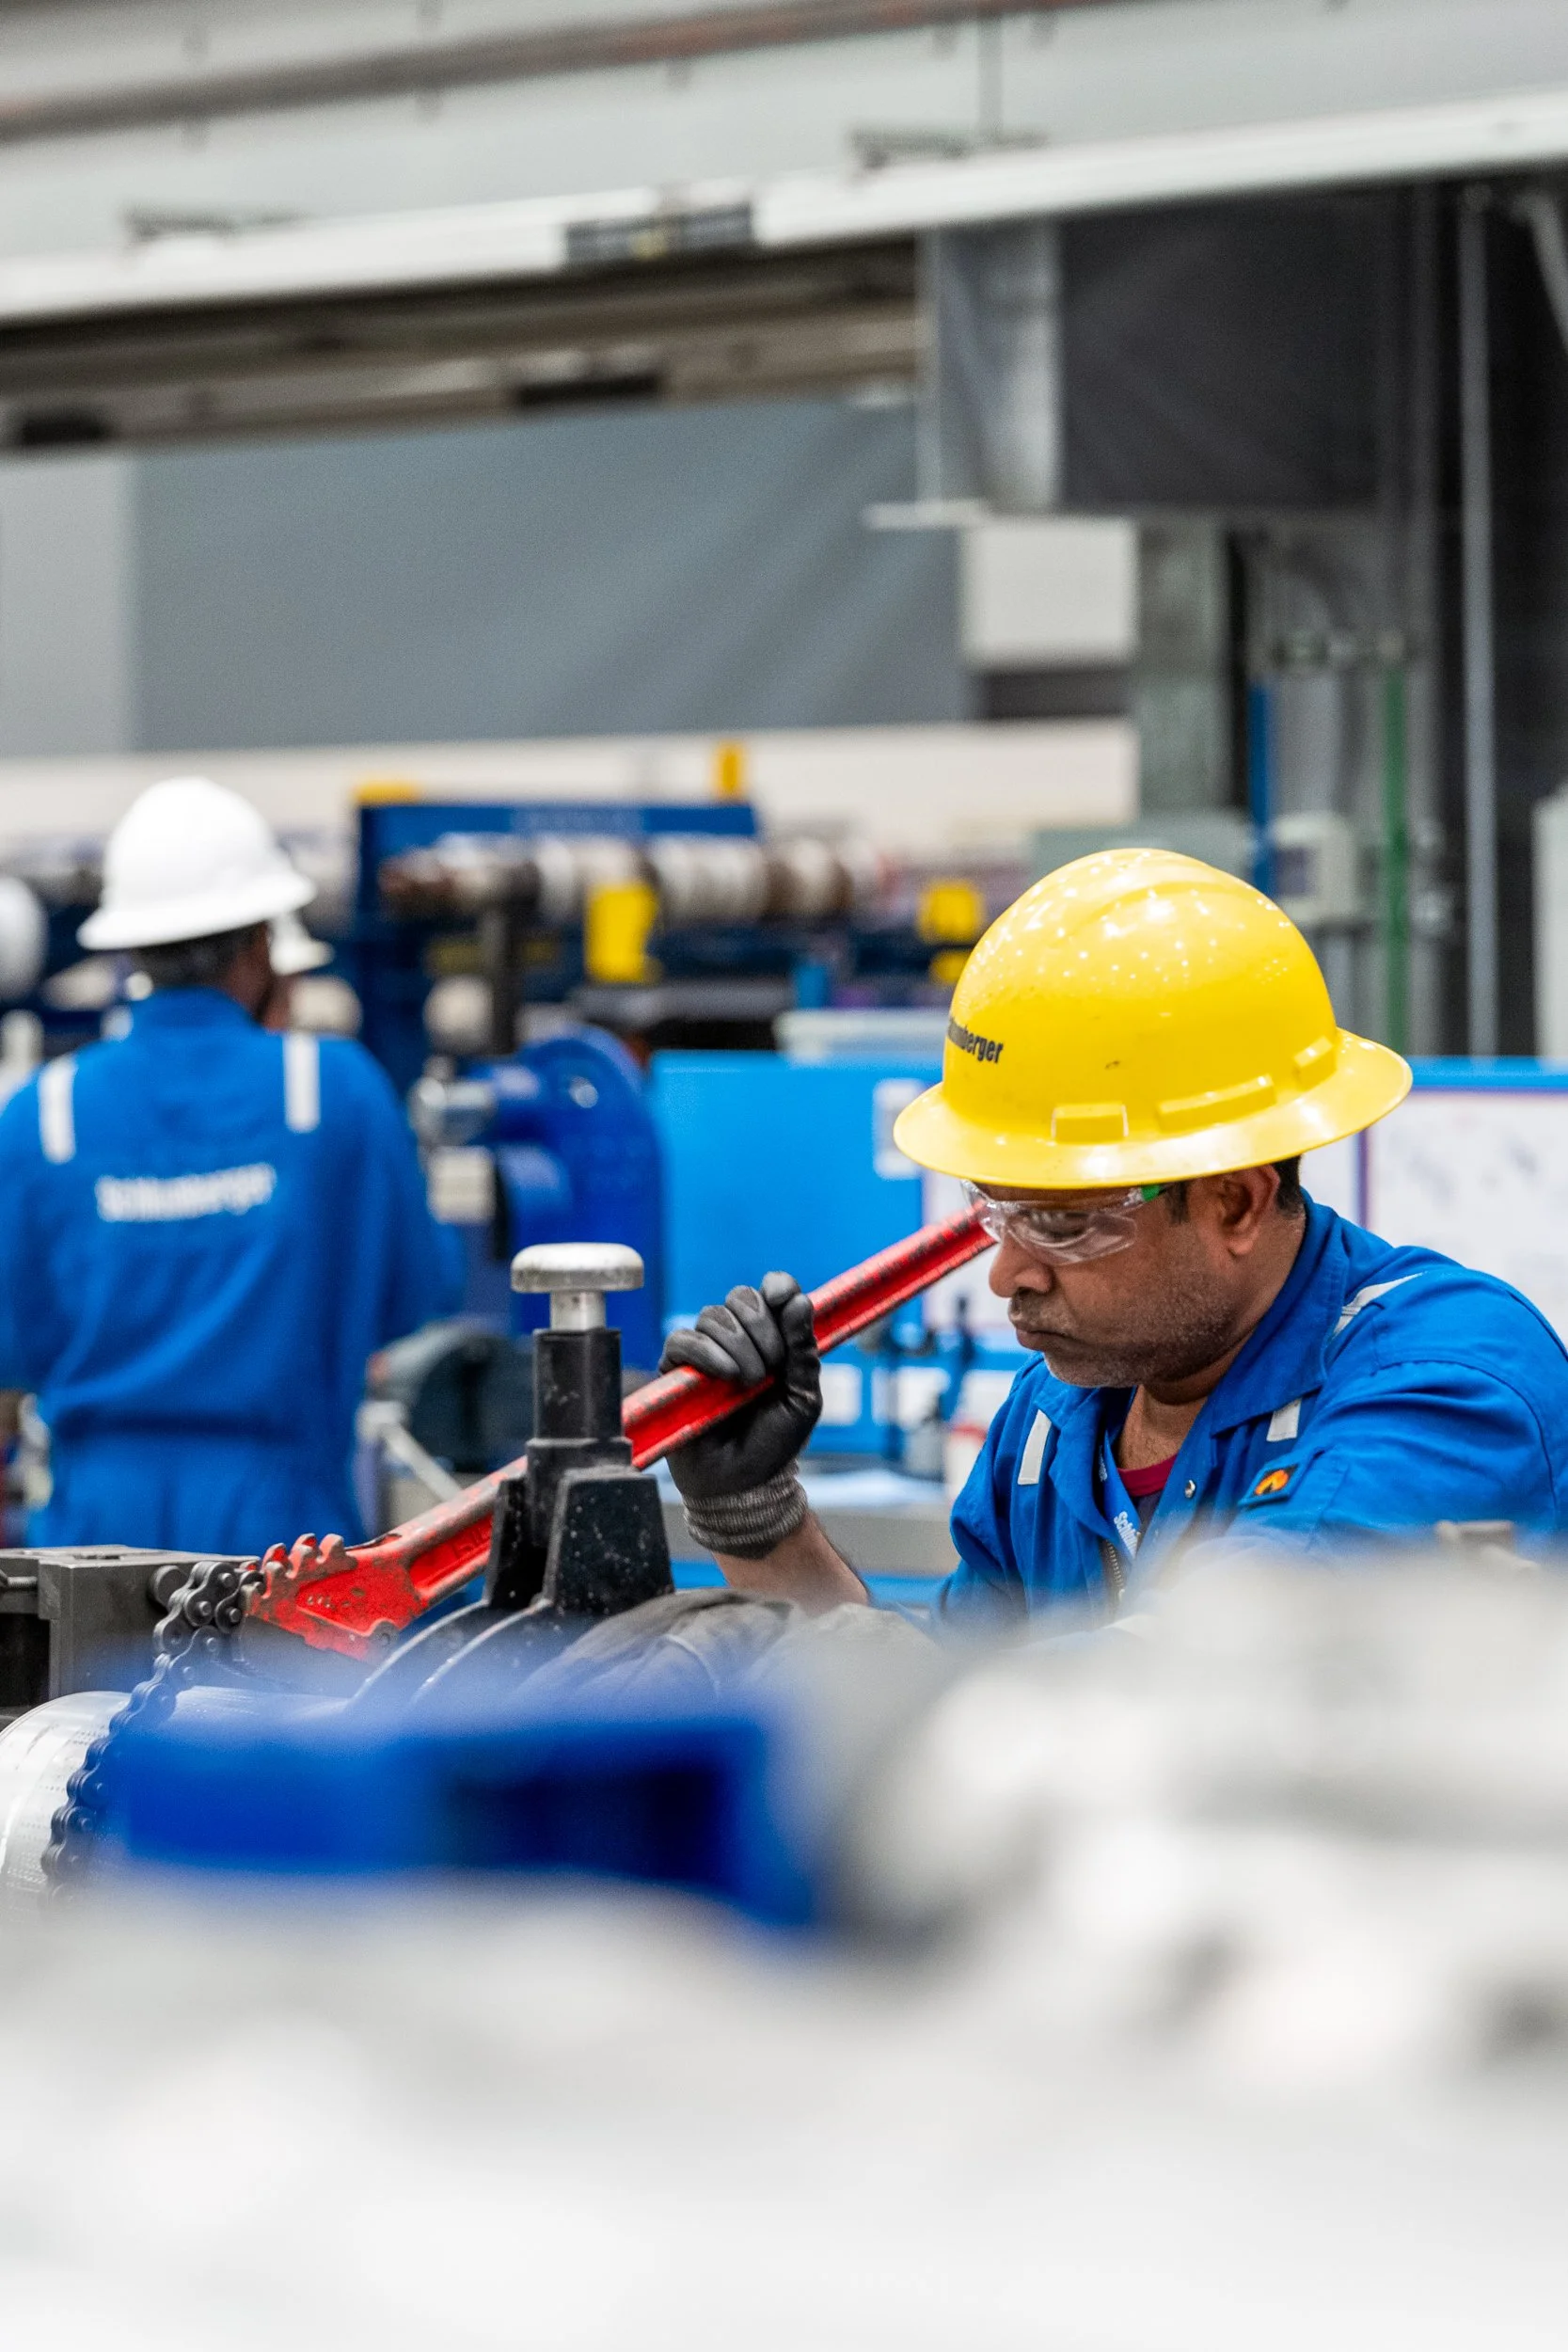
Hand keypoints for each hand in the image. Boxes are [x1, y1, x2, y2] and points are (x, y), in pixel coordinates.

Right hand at [659, 1272, 820, 1501]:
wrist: (743, 1483)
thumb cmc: (774, 1442)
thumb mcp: (802, 1397)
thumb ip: (803, 1351)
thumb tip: (799, 1301)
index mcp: (772, 1341)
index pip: (771, 1292)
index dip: (778, 1286)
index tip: (782, 1295)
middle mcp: (737, 1340)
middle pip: (741, 1297)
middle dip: (761, 1325)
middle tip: (771, 1365)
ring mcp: (705, 1354)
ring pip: (712, 1315)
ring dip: (736, 1344)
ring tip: (748, 1382)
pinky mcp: (675, 1371)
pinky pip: (683, 1341)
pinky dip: (707, 1353)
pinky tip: (725, 1377)